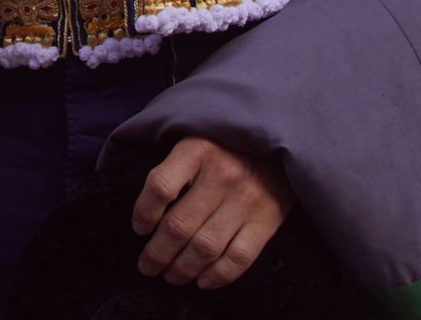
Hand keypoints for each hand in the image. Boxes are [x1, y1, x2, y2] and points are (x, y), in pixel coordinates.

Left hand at [132, 138, 290, 288]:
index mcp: (197, 150)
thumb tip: (148, 212)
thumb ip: (175, 168)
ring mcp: (246, 199)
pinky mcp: (267, 219)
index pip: (160, 186)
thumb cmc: (228, 144)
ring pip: (205, 247)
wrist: (281, 140)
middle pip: (179, 225)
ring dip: (182, 269)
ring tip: (171, 277)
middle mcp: (221, 175)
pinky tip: (203, 281)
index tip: (139, 228)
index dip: (143, 212)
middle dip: (157, 254)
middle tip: (146, 266)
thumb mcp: (198, 138)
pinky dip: (218, 276)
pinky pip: (239, 257)